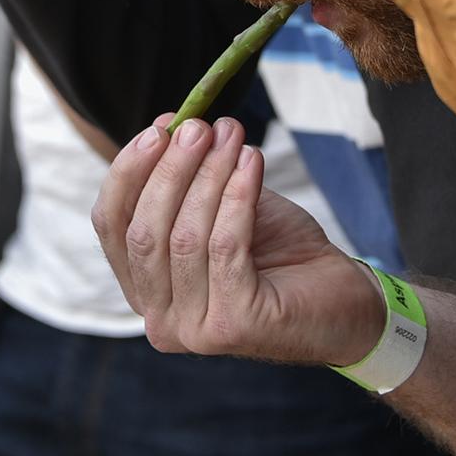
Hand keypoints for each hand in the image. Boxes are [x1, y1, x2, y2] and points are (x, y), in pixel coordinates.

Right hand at [91, 115, 385, 365]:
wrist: (344, 302)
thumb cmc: (279, 253)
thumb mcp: (222, 208)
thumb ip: (188, 179)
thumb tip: (167, 124)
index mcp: (144, 291)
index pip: (110, 225)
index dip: (128, 172)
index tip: (160, 127)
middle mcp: (159, 320)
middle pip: (143, 231)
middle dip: (171, 170)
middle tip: (201, 127)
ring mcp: (194, 330)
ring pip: (185, 237)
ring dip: (209, 176)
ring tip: (234, 137)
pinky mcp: (234, 326)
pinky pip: (226, 247)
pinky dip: (237, 197)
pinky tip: (252, 163)